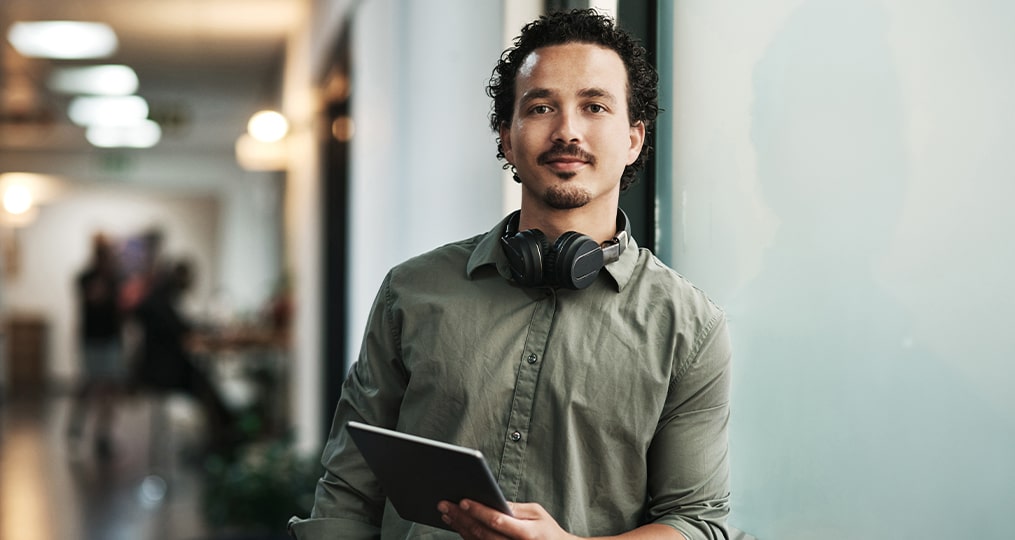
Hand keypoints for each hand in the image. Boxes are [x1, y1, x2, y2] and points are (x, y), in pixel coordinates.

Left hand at [437, 499, 576, 539]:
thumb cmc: (547, 531)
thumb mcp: (538, 514)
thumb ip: (517, 508)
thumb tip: (494, 500)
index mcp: (526, 534)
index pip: (497, 521)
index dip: (479, 511)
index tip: (463, 501)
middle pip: (481, 533)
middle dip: (461, 517)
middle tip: (444, 504)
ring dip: (459, 527)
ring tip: (446, 513)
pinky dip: (466, 536)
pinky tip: (457, 525)